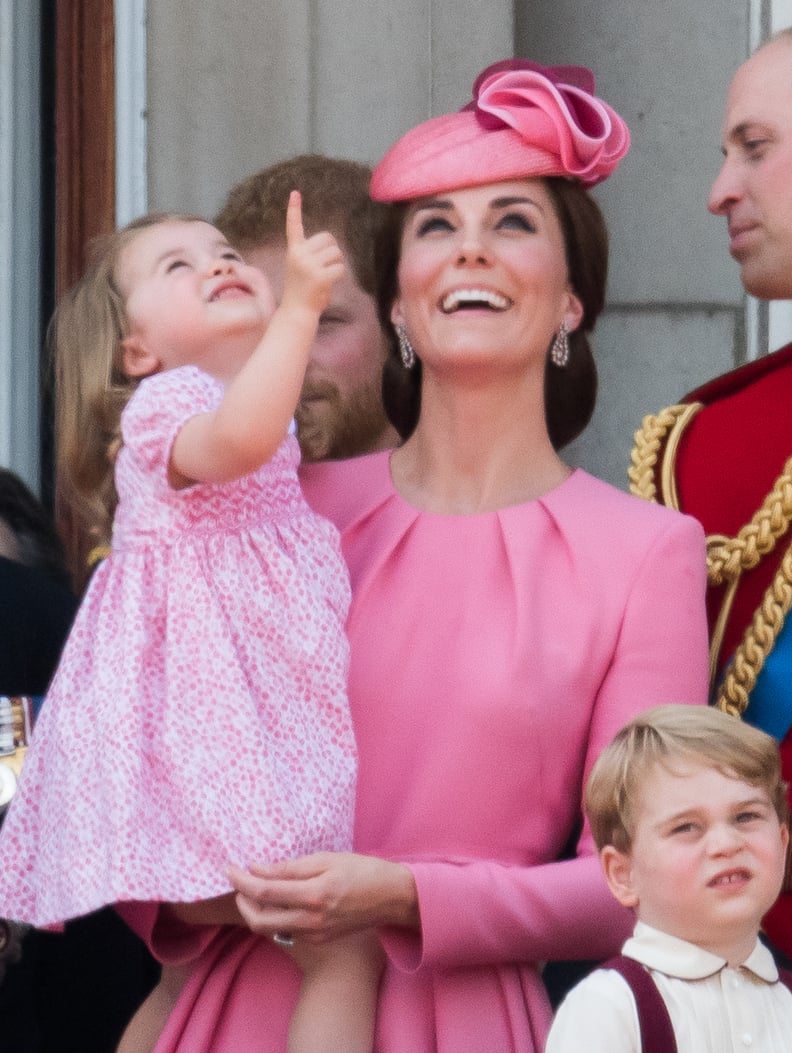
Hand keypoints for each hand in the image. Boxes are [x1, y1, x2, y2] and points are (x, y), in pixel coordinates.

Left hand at [227, 851, 418, 944]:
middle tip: (238, 881)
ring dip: (254, 910)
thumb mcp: (327, 859)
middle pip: (258, 920)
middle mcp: (311, 921)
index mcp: (314, 895)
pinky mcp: (318, 940)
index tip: (229, 868)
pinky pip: (285, 931)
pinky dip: (273, 916)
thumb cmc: (361, 871)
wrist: (391, 898)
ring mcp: (314, 934)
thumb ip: (290, 867)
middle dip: (241, 901)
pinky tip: (277, 900)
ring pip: (269, 929)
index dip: (241, 880)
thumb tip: (257, 869)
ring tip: (254, 888)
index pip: (264, 892)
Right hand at [281, 190, 343, 315]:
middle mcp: (299, 255)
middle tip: (326, 267)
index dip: (294, 210)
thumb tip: (334, 249)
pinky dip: (340, 275)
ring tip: (327, 277)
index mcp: (293, 251)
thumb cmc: (303, 291)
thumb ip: (313, 255)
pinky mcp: (319, 276)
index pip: (293, 226)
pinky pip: (340, 268)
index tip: (295, 193)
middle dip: (333, 251)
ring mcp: (309, 265)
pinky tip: (330, 283)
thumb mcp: (303, 268)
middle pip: (328, 239)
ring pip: (337, 253)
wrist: (297, 312)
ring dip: (338, 264)